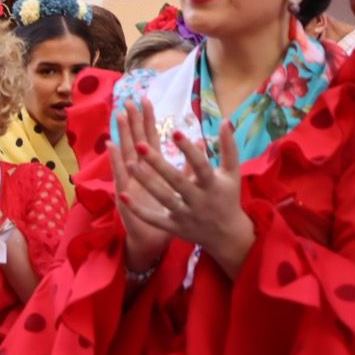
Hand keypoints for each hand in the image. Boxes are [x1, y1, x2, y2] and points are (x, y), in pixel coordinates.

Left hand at [113, 99, 253, 274]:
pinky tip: (122, 195)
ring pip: (163, 197)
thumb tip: (226, 120)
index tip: (175, 132)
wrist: (227, 234)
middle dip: (158, 164)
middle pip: (176, 181)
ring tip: (129, 164)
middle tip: (140, 144)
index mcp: (213, 185)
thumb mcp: (232, 173)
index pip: (201, 165)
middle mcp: (198, 200)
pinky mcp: (173, 227)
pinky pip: (153, 219)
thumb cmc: (227, 196)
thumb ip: (228, 147)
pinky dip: (138, 209)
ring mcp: (185, 215)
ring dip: (146, 182)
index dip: (189, 150)